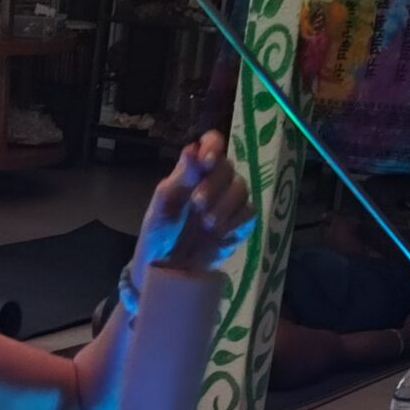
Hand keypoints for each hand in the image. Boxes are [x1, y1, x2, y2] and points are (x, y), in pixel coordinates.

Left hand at [134, 133, 253, 277]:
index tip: (207, 160)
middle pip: (228, 167)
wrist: (168, 267)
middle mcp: (216, 181)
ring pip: (242, 189)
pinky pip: (249, 213)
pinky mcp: (240, 223)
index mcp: (194, 169)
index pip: (212, 143)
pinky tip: (218, 233)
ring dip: (224, 205)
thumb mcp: (165, 204)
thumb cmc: (161, 231)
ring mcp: (230, 202)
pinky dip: (234, 222)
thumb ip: (181, 177)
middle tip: (197, 203)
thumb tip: (192, 149)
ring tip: (207, 223)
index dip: (214, 146)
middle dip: (214, 184)